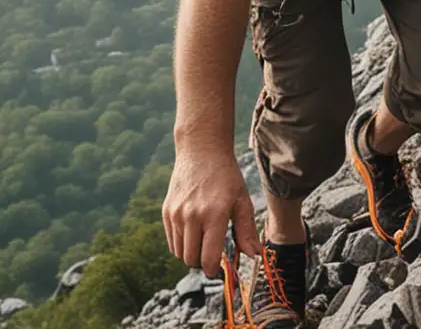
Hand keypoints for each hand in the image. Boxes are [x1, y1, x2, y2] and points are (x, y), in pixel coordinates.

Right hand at [163, 140, 261, 276]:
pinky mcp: (166, 211)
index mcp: (214, 214)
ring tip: (204, 241)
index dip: (213, 269)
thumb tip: (254, 255)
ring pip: (179, 252)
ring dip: (191, 253)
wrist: (201, 151)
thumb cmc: (226, 176)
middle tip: (213, 255)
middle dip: (202, 263)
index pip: (208, 257)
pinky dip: (181, 243)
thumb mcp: (242, 200)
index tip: (218, 270)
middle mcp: (191, 216)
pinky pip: (171, 241)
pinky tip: (194, 232)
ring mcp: (176, 213)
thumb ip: (247, 230)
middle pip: (191, 259)